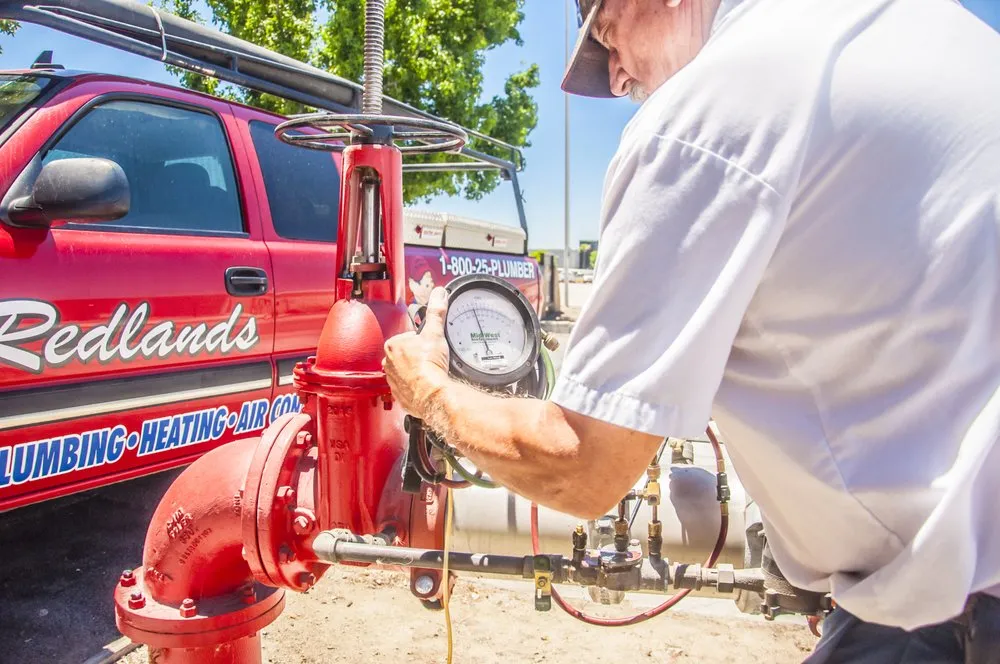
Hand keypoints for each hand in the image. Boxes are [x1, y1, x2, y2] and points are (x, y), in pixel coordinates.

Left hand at [383, 287, 450, 418]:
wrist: (431, 394)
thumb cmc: (429, 365)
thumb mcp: (435, 332)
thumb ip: (436, 312)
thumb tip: (438, 295)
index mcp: (392, 345)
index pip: (406, 338)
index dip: (420, 341)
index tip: (428, 346)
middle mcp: (388, 363)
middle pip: (404, 355)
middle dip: (416, 356)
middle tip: (430, 359)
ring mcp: (392, 380)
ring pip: (403, 371)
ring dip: (414, 372)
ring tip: (428, 373)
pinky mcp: (399, 394)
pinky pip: (406, 387)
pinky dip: (415, 387)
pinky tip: (425, 385)